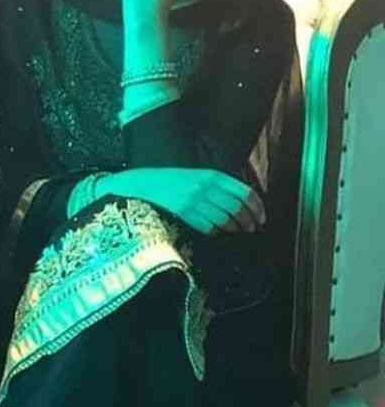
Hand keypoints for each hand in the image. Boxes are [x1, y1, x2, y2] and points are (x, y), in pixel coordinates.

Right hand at [101, 167, 266, 235]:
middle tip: (252, 228)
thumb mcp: (199, 175)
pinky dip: (216, 231)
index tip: (262, 217)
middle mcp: (204, 187)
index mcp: (212, 175)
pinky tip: (217, 231)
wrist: (145, 183)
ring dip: (234, 228)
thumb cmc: (176, 181)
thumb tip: (247, 204)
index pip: (244, 192)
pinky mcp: (183, 212)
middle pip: (237, 208)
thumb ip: (221, 186)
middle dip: (248, 221)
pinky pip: (208, 227)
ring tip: (236, 230)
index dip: (257, 207)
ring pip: (225, 220)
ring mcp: (194, 200)